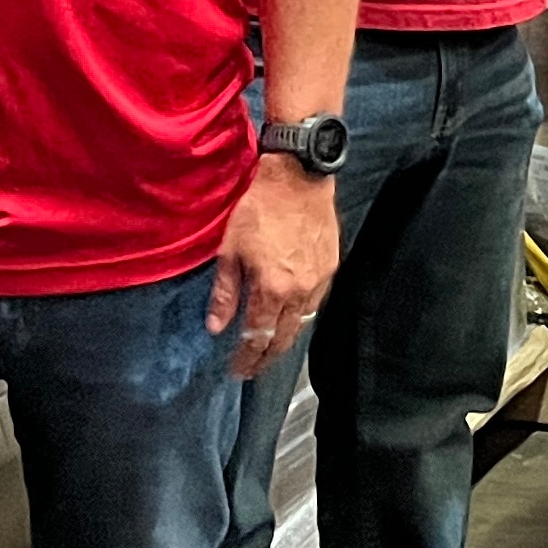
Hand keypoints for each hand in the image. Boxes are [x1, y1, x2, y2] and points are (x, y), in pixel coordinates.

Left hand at [210, 158, 342, 373]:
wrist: (298, 177)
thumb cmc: (259, 209)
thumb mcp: (230, 249)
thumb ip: (225, 293)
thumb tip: (216, 328)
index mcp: (272, 289)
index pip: (257, 337)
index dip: (246, 358)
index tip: (237, 370)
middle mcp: (299, 292)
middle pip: (283, 338)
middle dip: (266, 357)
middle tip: (252, 368)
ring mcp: (319, 281)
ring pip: (302, 323)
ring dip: (284, 338)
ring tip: (269, 347)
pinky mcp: (331, 267)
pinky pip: (315, 302)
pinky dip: (301, 315)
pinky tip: (291, 315)